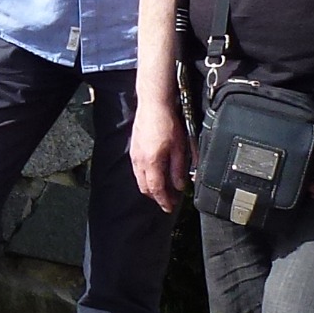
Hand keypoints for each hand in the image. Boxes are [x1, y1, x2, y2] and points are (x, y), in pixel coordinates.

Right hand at [130, 96, 189, 212]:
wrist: (153, 104)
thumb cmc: (167, 123)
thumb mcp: (179, 147)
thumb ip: (178, 169)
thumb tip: (180, 185)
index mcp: (152, 162)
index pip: (156, 189)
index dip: (163, 201)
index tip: (169, 208)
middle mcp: (139, 161)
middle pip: (145, 188)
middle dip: (156, 196)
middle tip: (168, 200)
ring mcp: (134, 155)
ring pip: (140, 179)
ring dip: (150, 187)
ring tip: (163, 188)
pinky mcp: (134, 149)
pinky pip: (137, 170)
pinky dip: (146, 177)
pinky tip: (155, 172)